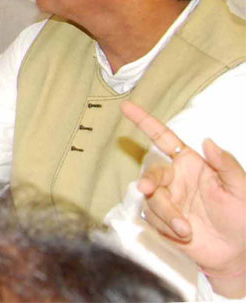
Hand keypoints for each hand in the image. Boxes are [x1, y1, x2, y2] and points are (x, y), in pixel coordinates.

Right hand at [122, 101, 245, 297]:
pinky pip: (152, 217)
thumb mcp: (241, 189)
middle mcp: (175, 178)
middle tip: (148, 189)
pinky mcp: (160, 219)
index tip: (126, 106)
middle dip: (149, 180)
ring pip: (151, 198)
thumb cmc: (241, 217)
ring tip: (185, 228)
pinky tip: (183, 234)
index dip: (145, 122)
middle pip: (153, 172)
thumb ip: (227, 165)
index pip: (163, 138)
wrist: (235, 254)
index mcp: (191, 164)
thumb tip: (208, 141)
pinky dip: (166, 226)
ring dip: (166, 213)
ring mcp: (167, 199)